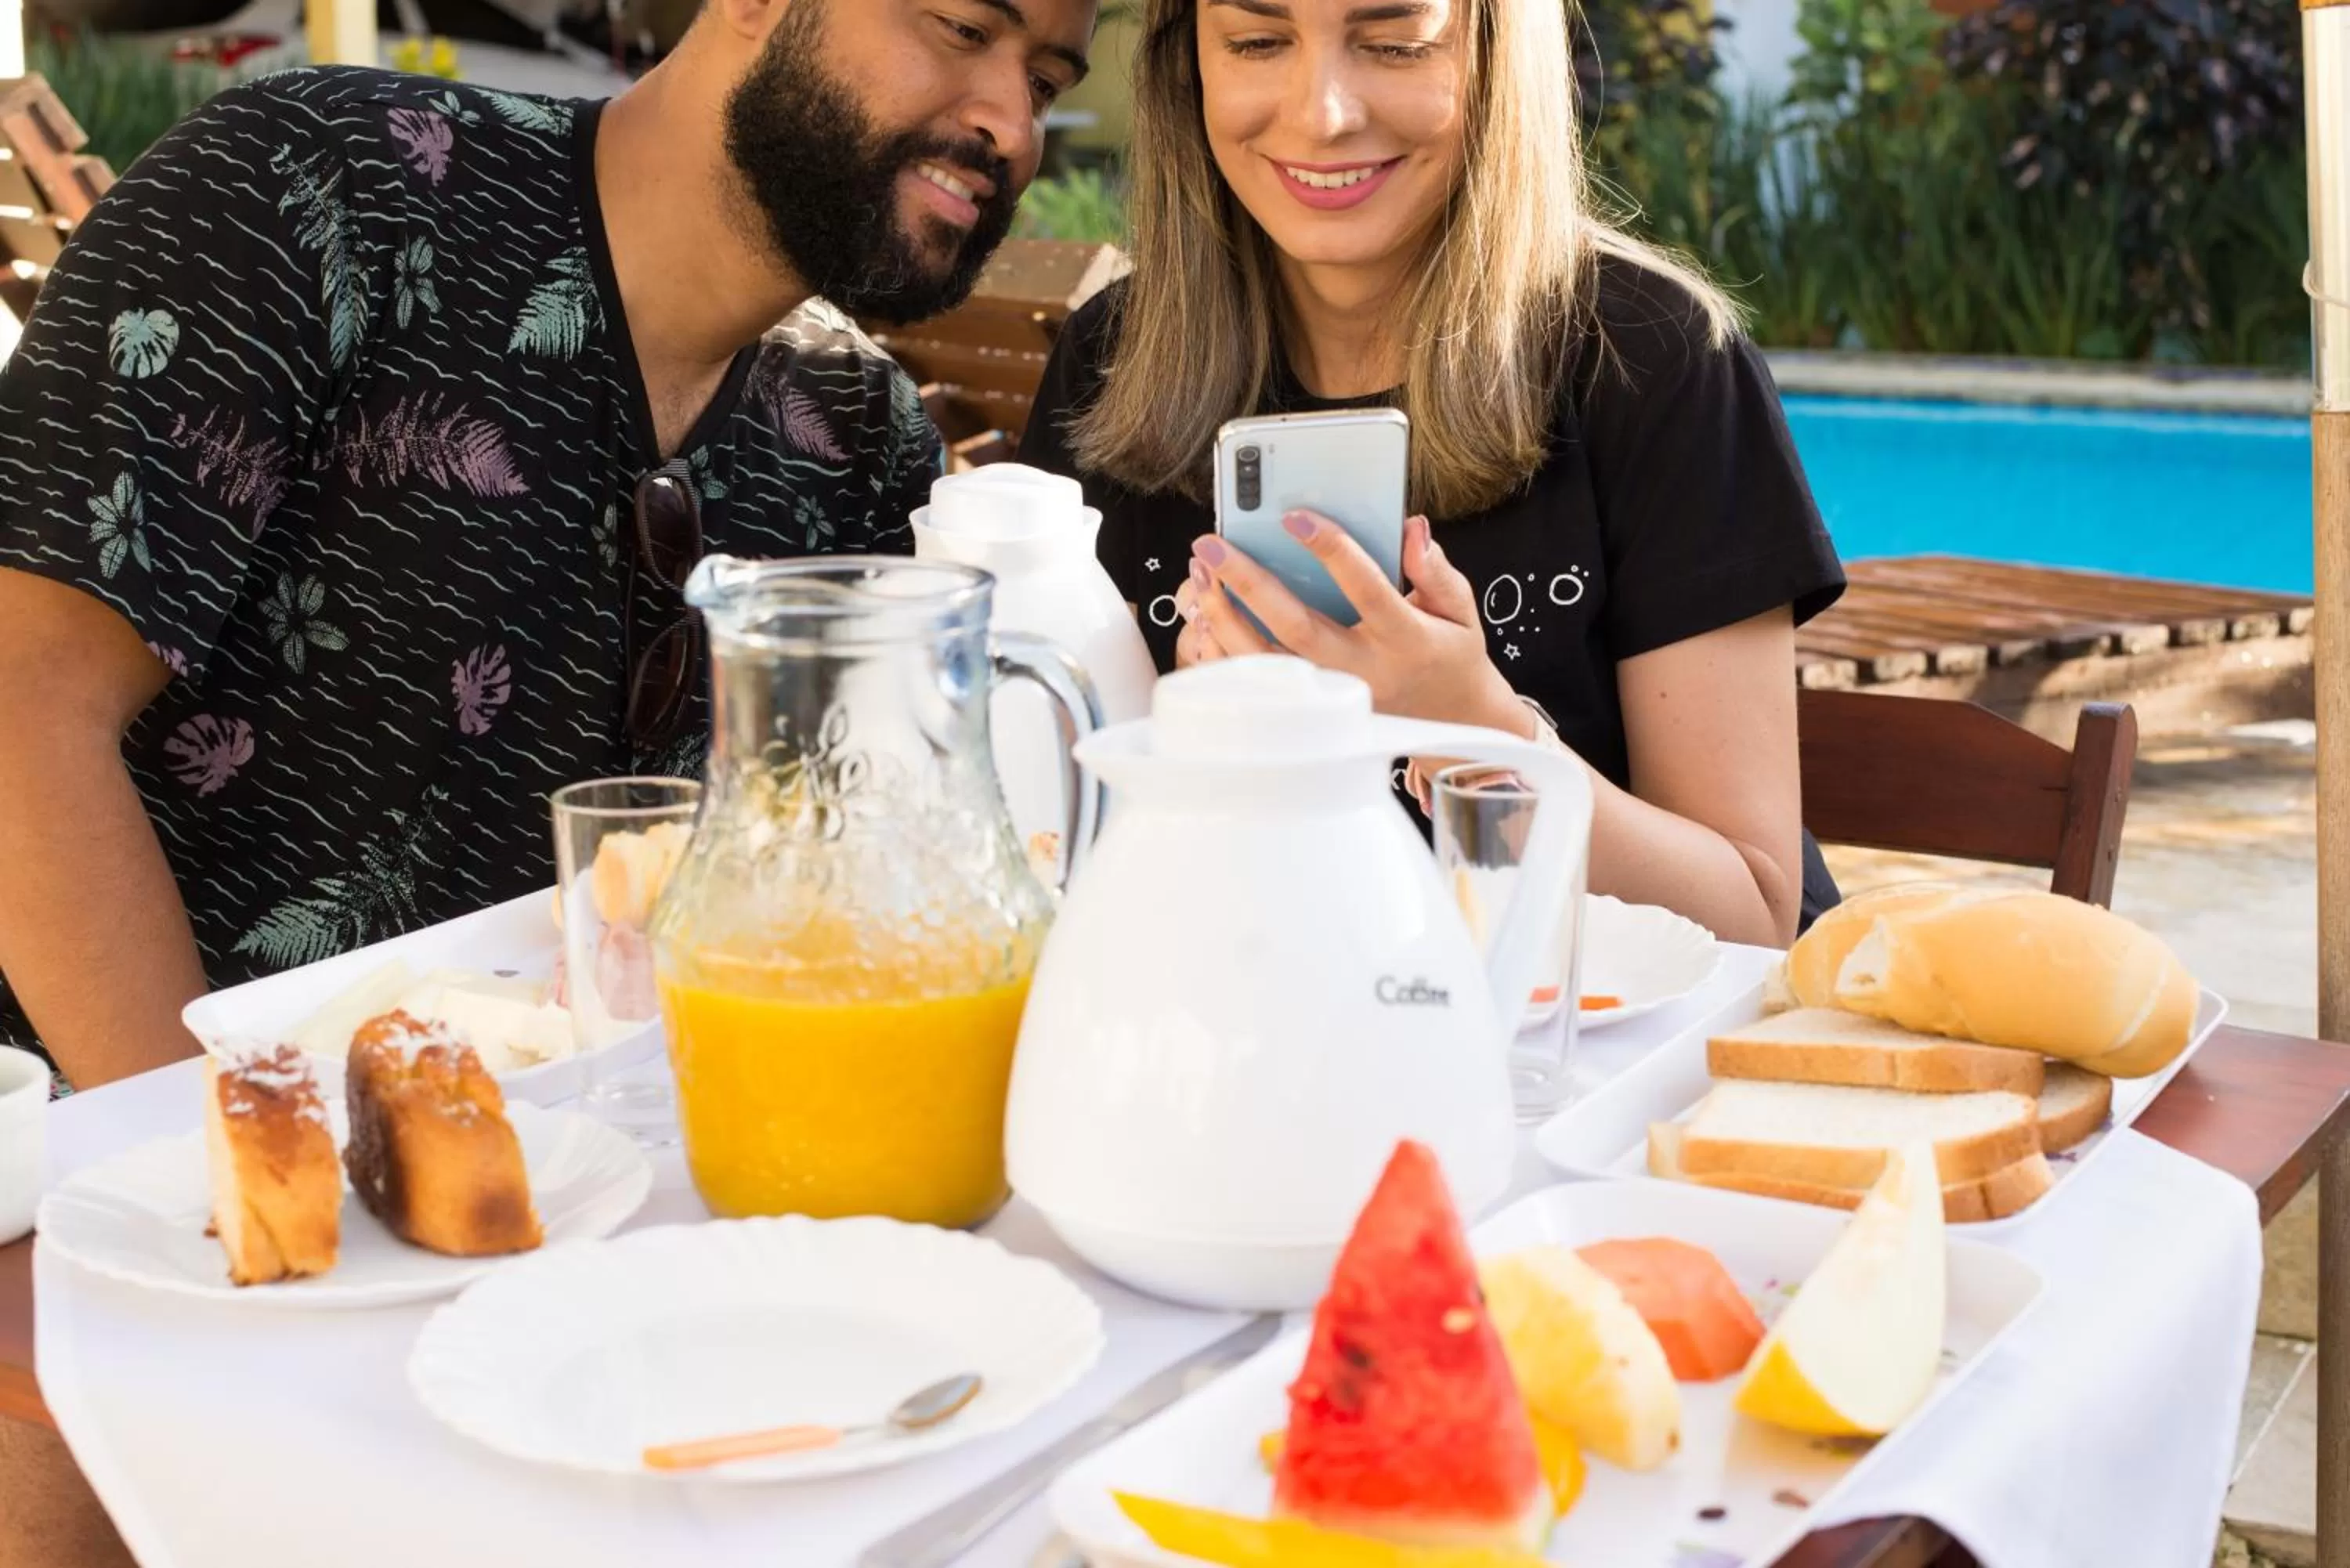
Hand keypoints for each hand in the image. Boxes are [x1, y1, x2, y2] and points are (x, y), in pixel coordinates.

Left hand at [1187, 512, 1528, 732]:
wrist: (1451, 722)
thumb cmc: (1449, 655)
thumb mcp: (1460, 612)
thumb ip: (1436, 571)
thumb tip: (1411, 527)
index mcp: (1404, 639)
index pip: (1365, 588)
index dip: (1331, 550)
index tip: (1293, 516)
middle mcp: (1363, 672)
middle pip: (1296, 628)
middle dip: (1249, 583)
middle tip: (1211, 546)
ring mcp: (1333, 698)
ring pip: (1266, 663)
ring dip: (1225, 618)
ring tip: (1199, 575)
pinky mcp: (1310, 714)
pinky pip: (1257, 688)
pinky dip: (1223, 655)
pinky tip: (1202, 618)